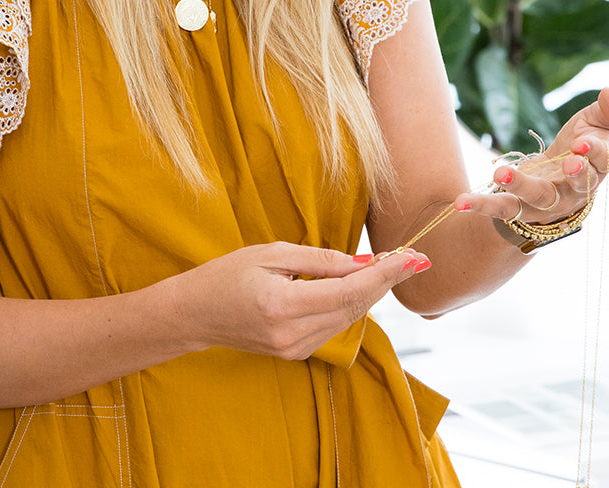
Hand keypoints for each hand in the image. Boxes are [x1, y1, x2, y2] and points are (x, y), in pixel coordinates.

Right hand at [167, 241, 430, 360]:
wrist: (195, 315)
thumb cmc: (225, 275)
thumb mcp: (268, 254)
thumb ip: (317, 260)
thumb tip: (361, 262)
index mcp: (283, 306)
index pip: (348, 292)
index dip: (383, 274)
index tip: (410, 257)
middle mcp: (293, 335)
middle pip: (355, 308)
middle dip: (386, 282)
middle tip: (413, 258)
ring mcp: (294, 349)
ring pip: (348, 319)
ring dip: (371, 293)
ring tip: (392, 267)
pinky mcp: (295, 353)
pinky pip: (333, 326)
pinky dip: (350, 304)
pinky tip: (360, 284)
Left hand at [454, 86, 608, 225]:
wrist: (560, 181)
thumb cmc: (583, 146)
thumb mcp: (598, 125)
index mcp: (598, 167)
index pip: (603, 161)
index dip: (595, 152)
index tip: (583, 142)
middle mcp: (575, 189)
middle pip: (577, 185)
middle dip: (573, 175)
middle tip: (567, 162)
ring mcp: (549, 201)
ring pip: (538, 197)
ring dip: (520, 186)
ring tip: (501, 174)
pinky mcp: (522, 206)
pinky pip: (503, 208)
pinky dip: (482, 205)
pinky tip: (461, 201)